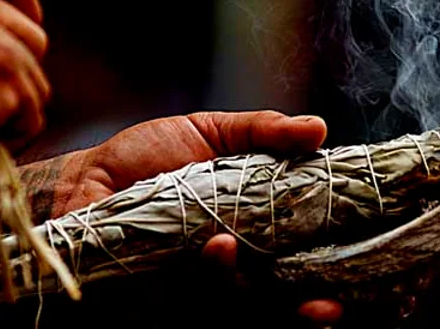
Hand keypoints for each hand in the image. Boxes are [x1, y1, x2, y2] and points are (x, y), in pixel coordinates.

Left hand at [55, 111, 342, 325]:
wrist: (86, 175)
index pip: (302, 270)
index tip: (352, 296)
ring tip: (226, 245)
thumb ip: (263, 132)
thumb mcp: (210, 132)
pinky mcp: (156, 306)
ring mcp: (193, 293)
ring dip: (239, 285)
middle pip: (280, 305)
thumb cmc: (149, 155)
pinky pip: (187, 313)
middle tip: (320, 307)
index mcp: (253, 232)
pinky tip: (206, 252)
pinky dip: (202, 288)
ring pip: (235, 309)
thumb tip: (318, 129)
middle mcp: (231, 269)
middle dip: (306, 313)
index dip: (329, 288)